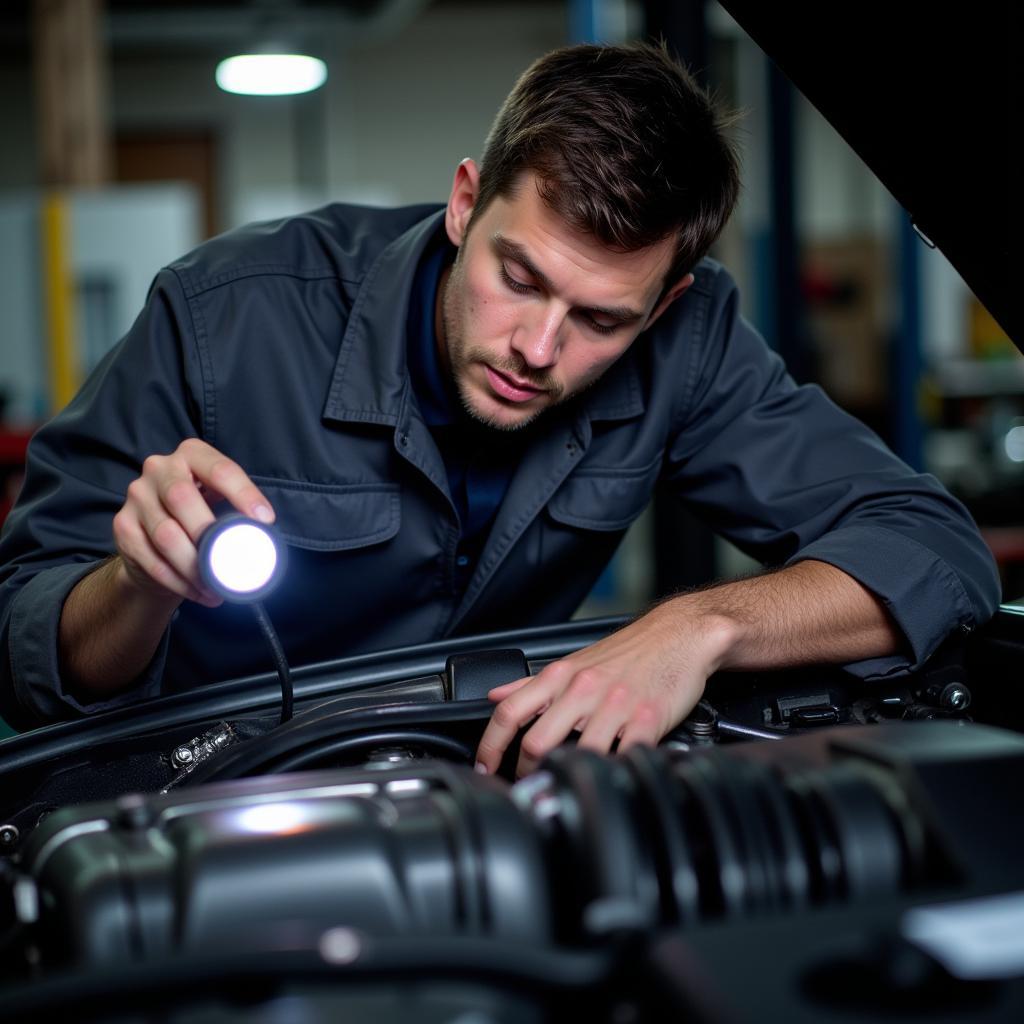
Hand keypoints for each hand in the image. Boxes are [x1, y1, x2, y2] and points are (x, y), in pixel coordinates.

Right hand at [112, 438, 274, 607]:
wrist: (154, 537)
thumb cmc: (198, 515)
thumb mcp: (219, 502)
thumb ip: (238, 510)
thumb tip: (266, 533)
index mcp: (191, 455)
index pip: (220, 470)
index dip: (244, 494)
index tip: (264, 520)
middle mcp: (159, 469)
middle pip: (182, 498)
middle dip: (210, 535)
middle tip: (233, 561)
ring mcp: (137, 496)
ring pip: (166, 535)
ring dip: (195, 568)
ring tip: (217, 586)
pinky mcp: (123, 526)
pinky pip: (152, 560)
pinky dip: (179, 582)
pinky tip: (198, 592)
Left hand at [474, 598, 736, 777]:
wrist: (679, 636)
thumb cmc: (628, 652)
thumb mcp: (573, 661)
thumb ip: (531, 683)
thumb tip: (495, 696)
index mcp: (560, 676)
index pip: (509, 711)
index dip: (489, 746)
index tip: (484, 768)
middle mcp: (582, 689)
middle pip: (537, 741)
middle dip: (527, 773)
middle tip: (528, 786)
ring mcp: (615, 706)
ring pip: (580, 753)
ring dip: (571, 777)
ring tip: (568, 787)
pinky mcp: (648, 719)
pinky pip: (625, 755)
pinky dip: (615, 771)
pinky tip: (611, 777)